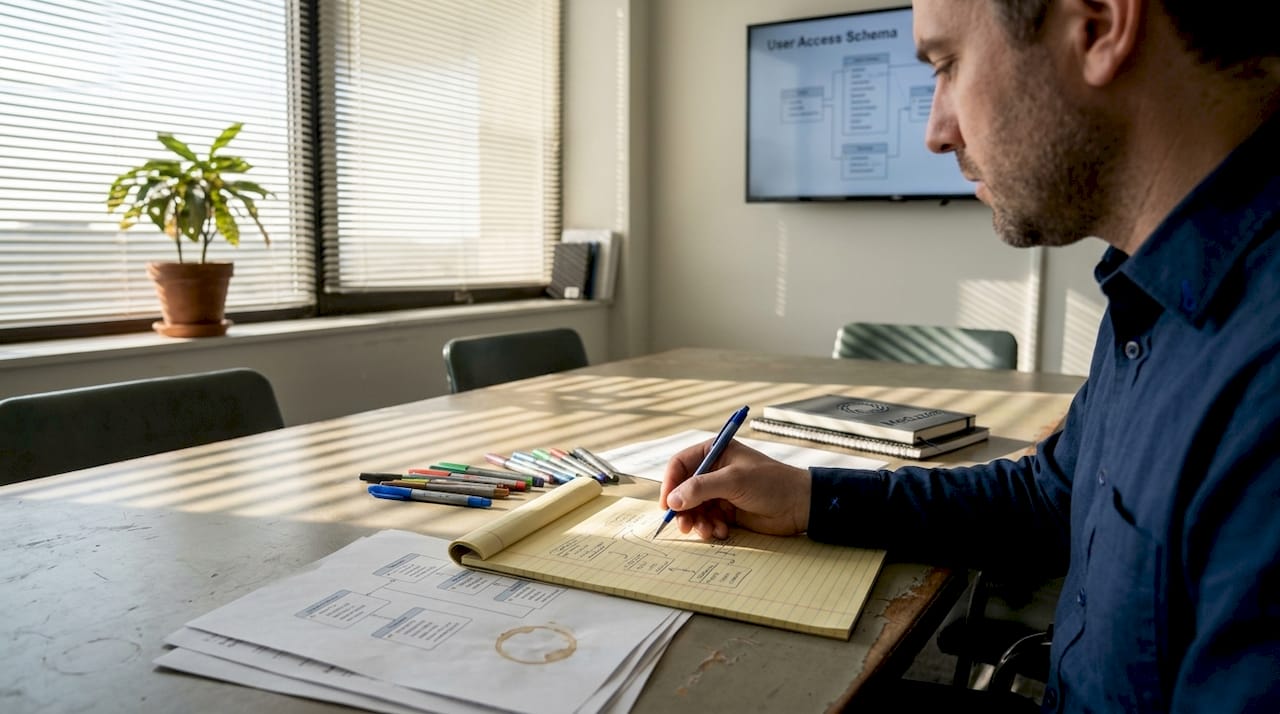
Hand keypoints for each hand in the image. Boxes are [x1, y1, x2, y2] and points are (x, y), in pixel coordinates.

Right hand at [659, 439, 810, 539]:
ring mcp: (720, 491)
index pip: (680, 465)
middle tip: (685, 525)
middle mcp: (714, 470)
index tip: (667, 505)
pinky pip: (707, 519)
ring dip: (697, 521)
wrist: (799, 506)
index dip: (670, 484)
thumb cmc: (772, 483)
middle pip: (683, 490)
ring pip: (694, 508)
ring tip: (708, 531)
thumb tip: (673, 500)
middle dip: (683, 509)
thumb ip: (701, 488)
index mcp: (715, 452)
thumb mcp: (734, 480)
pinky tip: (722, 531)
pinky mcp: (727, 510)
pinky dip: (710, 527)